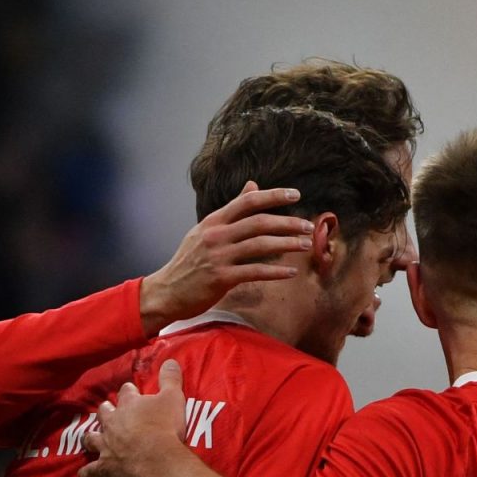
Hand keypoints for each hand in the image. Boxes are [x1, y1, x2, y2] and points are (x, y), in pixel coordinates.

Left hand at [78, 359, 189, 476]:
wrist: (157, 459)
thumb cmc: (166, 427)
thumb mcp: (174, 398)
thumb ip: (170, 379)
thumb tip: (170, 360)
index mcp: (129, 405)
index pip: (126, 393)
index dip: (129, 392)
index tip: (131, 391)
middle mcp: (113, 423)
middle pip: (104, 413)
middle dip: (106, 411)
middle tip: (108, 410)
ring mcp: (106, 445)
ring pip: (91, 439)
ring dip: (91, 437)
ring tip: (91, 437)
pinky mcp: (105, 467)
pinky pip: (91, 470)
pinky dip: (87, 473)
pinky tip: (84, 474)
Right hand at [139, 181, 313, 334]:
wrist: (167, 291)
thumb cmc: (190, 261)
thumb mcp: (206, 231)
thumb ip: (231, 210)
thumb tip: (252, 185)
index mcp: (213, 221)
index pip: (247, 201)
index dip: (273, 196)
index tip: (295, 194)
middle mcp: (215, 235)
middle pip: (259, 222)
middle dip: (288, 223)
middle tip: (309, 226)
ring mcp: (218, 256)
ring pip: (260, 245)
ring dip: (287, 244)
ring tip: (305, 245)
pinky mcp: (221, 278)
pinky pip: (255, 271)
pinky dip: (276, 272)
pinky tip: (292, 272)